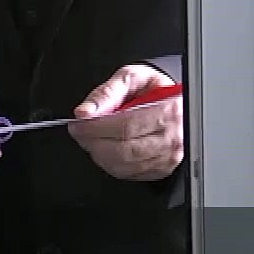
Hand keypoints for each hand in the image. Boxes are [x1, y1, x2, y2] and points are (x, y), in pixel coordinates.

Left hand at [71, 65, 183, 180]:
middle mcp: (172, 138)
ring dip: (99, 155)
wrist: (177, 102)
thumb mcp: (133, 78)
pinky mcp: (164, 169)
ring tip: (91, 140)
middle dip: (93, 143)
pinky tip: (106, 150)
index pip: (126, 127)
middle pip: (124, 150)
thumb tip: (85, 112)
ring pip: (125, 166)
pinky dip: (111, 165)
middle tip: (80, 132)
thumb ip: (107, 92)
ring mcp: (169, 157)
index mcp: (167, 111)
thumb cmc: (155, 89)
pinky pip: (130, 175)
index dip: (95, 128)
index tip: (77, 125)